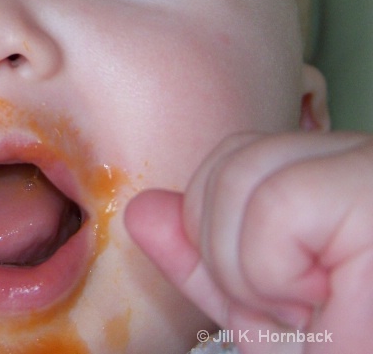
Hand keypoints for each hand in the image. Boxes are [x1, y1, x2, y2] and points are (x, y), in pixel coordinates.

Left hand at [124, 132, 372, 352]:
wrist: (362, 347)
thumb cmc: (342, 335)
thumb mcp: (267, 311)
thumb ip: (204, 260)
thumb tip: (142, 209)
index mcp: (337, 180)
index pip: (235, 162)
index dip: (218, 233)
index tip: (274, 293)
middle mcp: (363, 159)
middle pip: (231, 162)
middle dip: (230, 252)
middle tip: (299, 307)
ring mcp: (371, 169)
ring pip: (241, 176)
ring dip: (252, 269)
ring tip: (316, 308)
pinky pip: (274, 209)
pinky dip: (274, 272)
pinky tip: (329, 304)